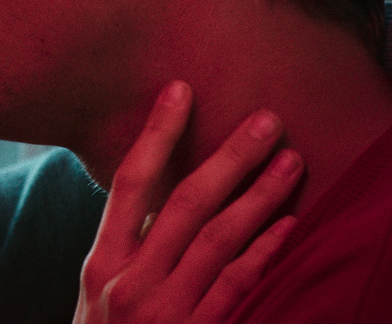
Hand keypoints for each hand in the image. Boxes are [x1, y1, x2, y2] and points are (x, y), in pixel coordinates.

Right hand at [75, 81, 301, 323]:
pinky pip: (237, 287)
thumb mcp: (100, 297)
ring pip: (218, 240)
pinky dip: (265, 252)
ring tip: (291, 161)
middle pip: (184, 203)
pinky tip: (289, 225)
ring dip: (259, 196)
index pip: (129, 183)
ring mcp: (165, 313)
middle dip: (229, 157)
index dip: (156, 133)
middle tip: (267, 119)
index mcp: (101, 265)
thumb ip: (128, 251)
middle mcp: (129, 284)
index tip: (180, 90)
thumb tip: (161, 196)